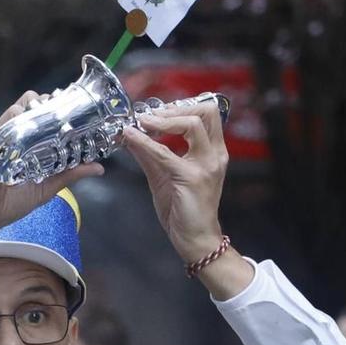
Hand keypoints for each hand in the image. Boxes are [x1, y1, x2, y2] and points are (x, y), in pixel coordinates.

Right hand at [0, 92, 102, 260]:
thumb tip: (99, 168)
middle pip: (35, 105)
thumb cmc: (12, 203)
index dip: (60, 109)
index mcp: (32, 145)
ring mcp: (4, 134)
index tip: (75, 109)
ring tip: (47, 117)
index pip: (47, 116)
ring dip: (35, 106)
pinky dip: (18, 116)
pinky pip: (5, 117)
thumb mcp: (48, 187)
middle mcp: (19, 136)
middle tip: (63, 111)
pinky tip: (27, 124)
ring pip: (22, 106)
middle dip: (50, 103)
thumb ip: (71, 174)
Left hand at [120, 98, 227, 264]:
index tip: (159, 111)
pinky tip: (131, 137)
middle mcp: (214, 155)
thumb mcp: (165, 175)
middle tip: (150, 114)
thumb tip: (131, 133)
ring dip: (164, 119)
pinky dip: (145, 141)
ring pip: (192, 124)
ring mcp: (205, 165)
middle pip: (206, 111)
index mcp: (213, 152)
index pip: (208, 113)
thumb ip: (150, 153)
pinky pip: (165, 152)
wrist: (195, 239)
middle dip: (174, 108)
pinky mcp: (191, 178)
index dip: (183, 106)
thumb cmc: (184, 210)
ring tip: (142, 121)